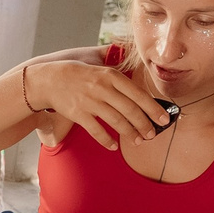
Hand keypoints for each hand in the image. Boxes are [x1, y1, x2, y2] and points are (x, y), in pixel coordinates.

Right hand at [24, 55, 170, 148]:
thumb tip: (141, 87)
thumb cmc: (78, 74)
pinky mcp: (78, 114)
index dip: (153, 108)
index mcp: (111, 75)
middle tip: (152, 134)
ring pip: (116, 121)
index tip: (164, 119)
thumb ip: (119, 75)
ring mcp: (90, 102)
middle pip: (130, 110)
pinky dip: (106, 140)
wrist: (49, 79)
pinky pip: (96, 130)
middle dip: (145, 125)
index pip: (139, 94)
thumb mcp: (100, 66)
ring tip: (138, 141)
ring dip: (130, 133)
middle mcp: (102, 88)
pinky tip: (114, 146)